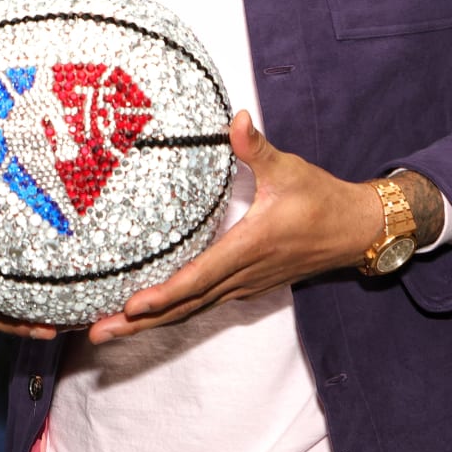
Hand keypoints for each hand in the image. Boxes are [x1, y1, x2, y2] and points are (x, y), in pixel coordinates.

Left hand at [85, 111, 381, 343]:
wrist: (354, 230)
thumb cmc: (320, 198)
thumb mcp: (289, 168)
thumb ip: (256, 147)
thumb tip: (237, 119)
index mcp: (249, 247)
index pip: (198, 277)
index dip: (164, 294)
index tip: (132, 305)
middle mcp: (243, 274)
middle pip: (185, 306)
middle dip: (140, 322)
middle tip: (97, 332)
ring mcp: (245, 285)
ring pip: (192, 310)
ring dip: (152, 323)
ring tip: (110, 330)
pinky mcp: (247, 286)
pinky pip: (203, 305)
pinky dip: (174, 313)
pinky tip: (151, 314)